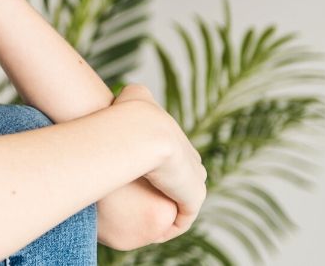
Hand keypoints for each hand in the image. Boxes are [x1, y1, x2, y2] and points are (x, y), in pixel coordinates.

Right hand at [111, 84, 206, 243]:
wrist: (143, 132)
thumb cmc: (130, 112)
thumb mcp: (133, 93)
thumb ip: (133, 92)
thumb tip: (129, 91)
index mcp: (176, 139)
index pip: (171, 158)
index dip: (152, 169)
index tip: (131, 179)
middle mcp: (190, 159)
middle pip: (179, 180)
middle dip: (161, 191)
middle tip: (134, 204)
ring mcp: (194, 179)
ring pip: (180, 200)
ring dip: (164, 211)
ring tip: (141, 222)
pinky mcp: (193, 198)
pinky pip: (182, 219)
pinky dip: (169, 227)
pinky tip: (151, 232)